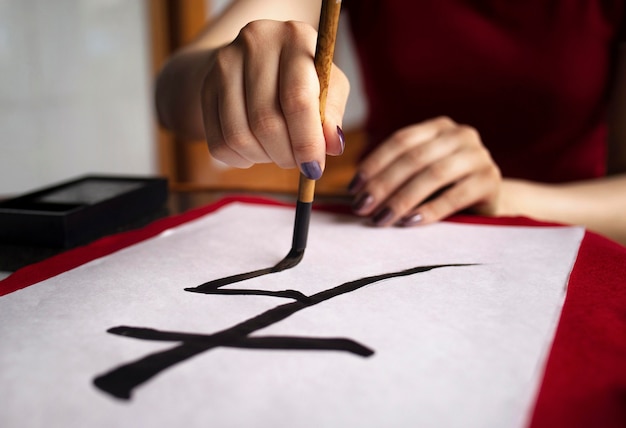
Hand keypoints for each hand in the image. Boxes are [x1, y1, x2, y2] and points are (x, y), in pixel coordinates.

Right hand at [200, 20, 348, 178]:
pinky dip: (240, 159)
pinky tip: (256, 150)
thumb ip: (333, 113)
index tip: (314, 168)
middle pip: (266, 121)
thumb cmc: (301, 77)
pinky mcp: (205, 86)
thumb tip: (334, 144)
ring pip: (239, 136)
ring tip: (278, 152)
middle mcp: (256, 41)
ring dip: (263, 157)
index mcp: (295, 37)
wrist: (254, 61)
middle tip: (297, 163)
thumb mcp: (328, 85)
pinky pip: (218, 143)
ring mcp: (224, 62)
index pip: (297, 100)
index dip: (307, 141)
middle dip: (286, 155)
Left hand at [348, 116, 501, 225]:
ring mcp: (478, 155)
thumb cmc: (443, 189)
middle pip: (413, 158)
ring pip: (433, 175)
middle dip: (383, 184)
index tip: (354, 188)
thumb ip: (394, 173)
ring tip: (381, 219)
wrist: (488, 204)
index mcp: (437, 128)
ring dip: (402, 199)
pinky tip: (409, 222)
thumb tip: (354, 191)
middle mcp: (460, 135)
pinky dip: (429, 210)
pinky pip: (455, 195)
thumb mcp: (419, 174)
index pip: (400, 141)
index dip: (374, 164)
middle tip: (362, 208)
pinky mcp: (490, 180)